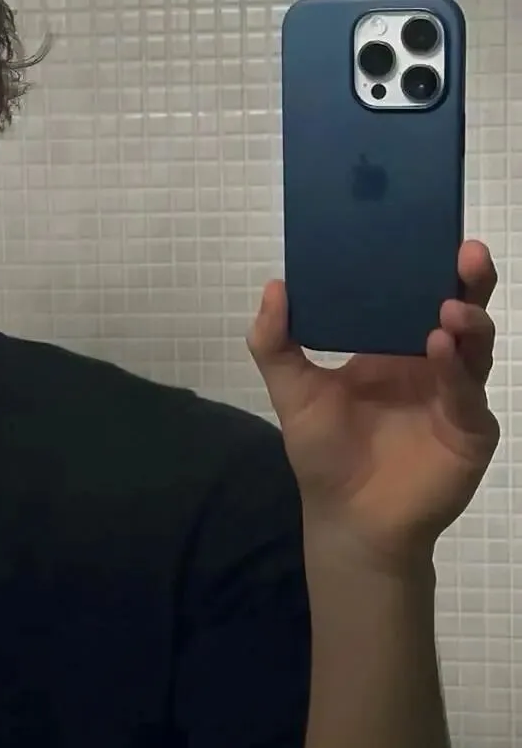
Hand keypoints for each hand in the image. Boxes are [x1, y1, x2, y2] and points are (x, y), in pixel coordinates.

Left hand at [248, 240, 499, 568]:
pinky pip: (468, 393)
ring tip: (446, 306)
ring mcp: (455, 394)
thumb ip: (275, 343)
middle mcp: (430, 363)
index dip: (424, 265)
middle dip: (466, 279)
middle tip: (465, 251)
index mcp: (392, 347)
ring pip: (474, 345)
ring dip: (466, 320)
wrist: (348, 517)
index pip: (415, 295)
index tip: (427, 230)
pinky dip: (456, 368)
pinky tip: (440, 347)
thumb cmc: (324, 453)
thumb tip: (274, 285)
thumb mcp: (292, 391)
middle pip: (459, 309)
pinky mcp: (470, 428)